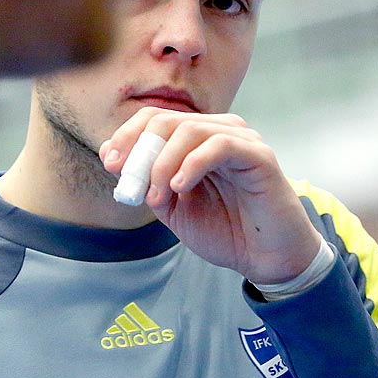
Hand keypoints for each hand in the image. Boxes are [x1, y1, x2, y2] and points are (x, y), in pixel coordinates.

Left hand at [100, 107, 324, 284]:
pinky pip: (220, 145)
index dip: (128, 136)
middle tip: (129, 182)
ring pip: (190, 129)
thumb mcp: (174, 209)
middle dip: (140, 150)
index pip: (156, 118)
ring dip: (163, 163)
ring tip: (158, 197)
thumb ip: (148, 184)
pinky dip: (192, 163)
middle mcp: (220, 131)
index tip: (111, 163)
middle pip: (168, 119)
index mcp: (198, 140)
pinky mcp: (259, 156)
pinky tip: (180, 187)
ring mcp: (241, 140)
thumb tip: (114, 159)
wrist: (267, 259)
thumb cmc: (226, 231)